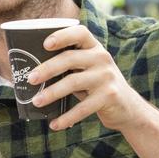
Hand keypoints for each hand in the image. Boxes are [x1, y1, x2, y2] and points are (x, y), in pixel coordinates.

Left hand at [28, 24, 150, 131]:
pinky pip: (83, 108)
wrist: (128, 107)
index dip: (62, 36)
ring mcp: (106, 77)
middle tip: (30, 79)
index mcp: (94, 47)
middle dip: (47, 69)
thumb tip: (31, 72)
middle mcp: (102, 58)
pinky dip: (67, 117)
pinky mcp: (109, 96)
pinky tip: (54, 124)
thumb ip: (69, 65)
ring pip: (73, 82)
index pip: (80, 33)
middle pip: (70, 59)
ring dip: (52, 93)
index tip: (45, 44)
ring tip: (36, 101)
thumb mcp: (88, 69)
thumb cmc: (97, 85)